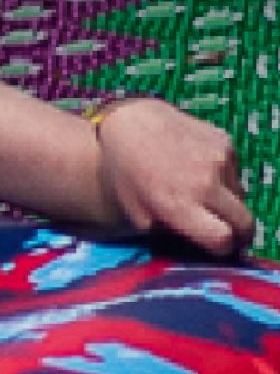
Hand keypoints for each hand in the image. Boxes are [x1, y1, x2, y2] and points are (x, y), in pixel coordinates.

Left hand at [96, 100, 252, 257]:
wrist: (131, 124)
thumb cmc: (128, 174)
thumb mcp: (138, 213)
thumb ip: (169, 233)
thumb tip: (198, 248)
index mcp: (179, 205)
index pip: (222, 239)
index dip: (223, 249)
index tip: (220, 248)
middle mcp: (204, 184)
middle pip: (244, 223)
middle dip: (240, 234)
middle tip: (231, 235)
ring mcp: (219, 161)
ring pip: (241, 196)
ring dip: (228, 202)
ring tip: (202, 194)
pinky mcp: (226, 143)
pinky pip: (236, 172)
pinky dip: (224, 178)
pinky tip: (200, 170)